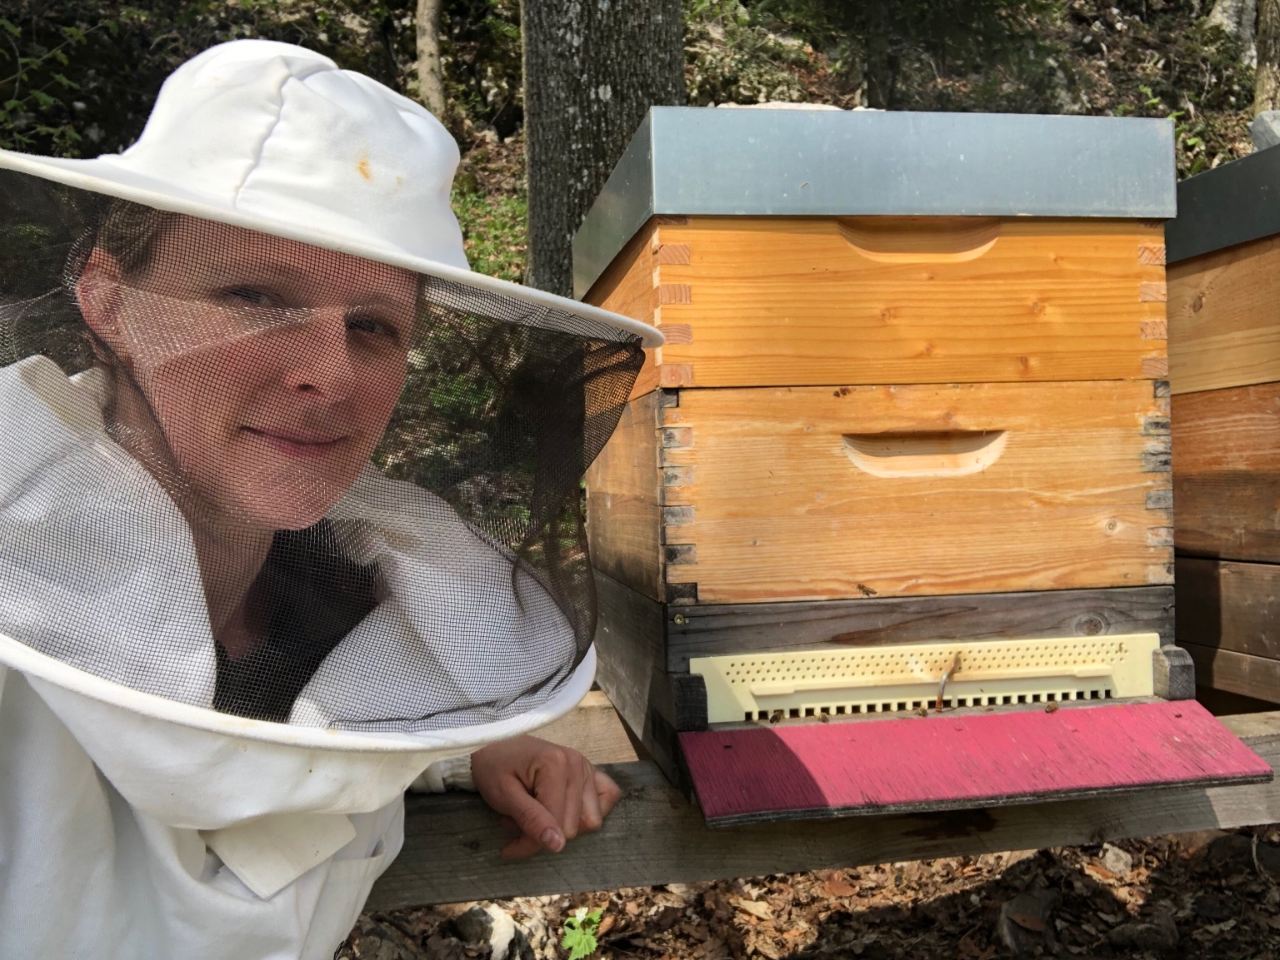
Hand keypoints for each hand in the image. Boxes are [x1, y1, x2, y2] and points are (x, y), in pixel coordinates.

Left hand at [470, 735, 622, 858]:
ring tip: (537, 814)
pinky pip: (609, 796)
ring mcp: (587, 766)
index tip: (508, 848)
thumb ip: (531, 819)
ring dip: (563, 826)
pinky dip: (589, 811)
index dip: (530, 843)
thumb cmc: (494, 768)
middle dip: (543, 833)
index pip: (555, 824)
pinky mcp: (591, 771)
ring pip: (592, 819)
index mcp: (556, 765)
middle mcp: (577, 764)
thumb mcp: (503, 795)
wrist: (494, 744)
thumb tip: (558, 845)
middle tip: (517, 821)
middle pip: (573, 826)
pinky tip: (566, 810)